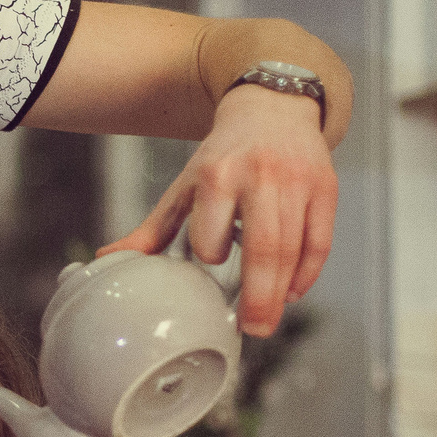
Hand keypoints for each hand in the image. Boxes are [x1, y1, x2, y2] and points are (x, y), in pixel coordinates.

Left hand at [108, 84, 336, 335]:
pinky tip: (292, 291)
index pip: (214, 232)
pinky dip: (308, 273)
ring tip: (268, 319)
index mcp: (218, 175)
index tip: (211, 262)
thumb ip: (154, 228)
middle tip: (253, 328)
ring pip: (294, 248)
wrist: (273, 107)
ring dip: (282, 291)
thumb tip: (110, 259)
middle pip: (264, 247)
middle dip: (259, 295)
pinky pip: (320, 242)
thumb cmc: (225, 155)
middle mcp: (261, 176)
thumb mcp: (186, 185)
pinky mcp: (325, 188)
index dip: (212, 252)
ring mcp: (297, 183)